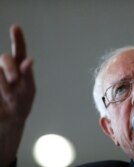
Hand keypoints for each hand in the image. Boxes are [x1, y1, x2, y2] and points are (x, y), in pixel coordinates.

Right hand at [0, 25, 35, 166]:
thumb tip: (29, 59)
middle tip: (15, 80)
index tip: (16, 27)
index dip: (18, 39)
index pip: (20, 50)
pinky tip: (4, 94)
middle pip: (5, 58)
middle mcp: (6, 68)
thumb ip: (28, 75)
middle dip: (10, 68)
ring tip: (8, 93)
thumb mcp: (27, 91)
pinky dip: (3, 85)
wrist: (8, 120)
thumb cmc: (21, 104)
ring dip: (3, 81)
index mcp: (20, 68)